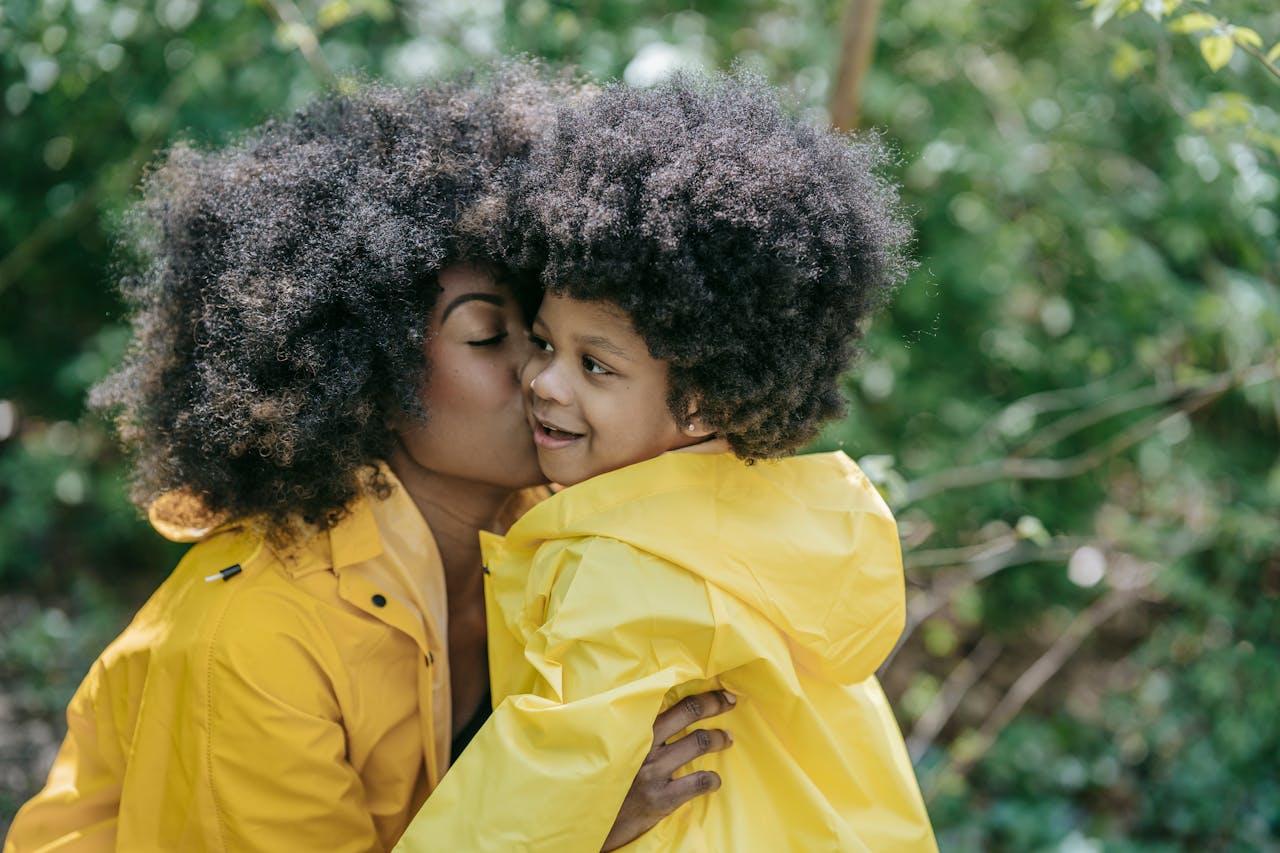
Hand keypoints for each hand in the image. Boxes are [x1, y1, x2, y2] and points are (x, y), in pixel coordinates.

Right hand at [601, 690, 735, 851]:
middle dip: (715, 704)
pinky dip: (712, 780)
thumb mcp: (615, 749)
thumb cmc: (603, 781)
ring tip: (727, 739)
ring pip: (697, 742)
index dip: (703, 696)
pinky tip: (715, 781)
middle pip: (689, 713)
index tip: (721, 692)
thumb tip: (664, 715)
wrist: (590, 821)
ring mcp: (653, 771)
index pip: (674, 702)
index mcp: (635, 729)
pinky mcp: (659, 798)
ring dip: (718, 738)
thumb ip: (635, 733)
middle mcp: (645, 744)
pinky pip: (697, 782)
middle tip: (731, 702)